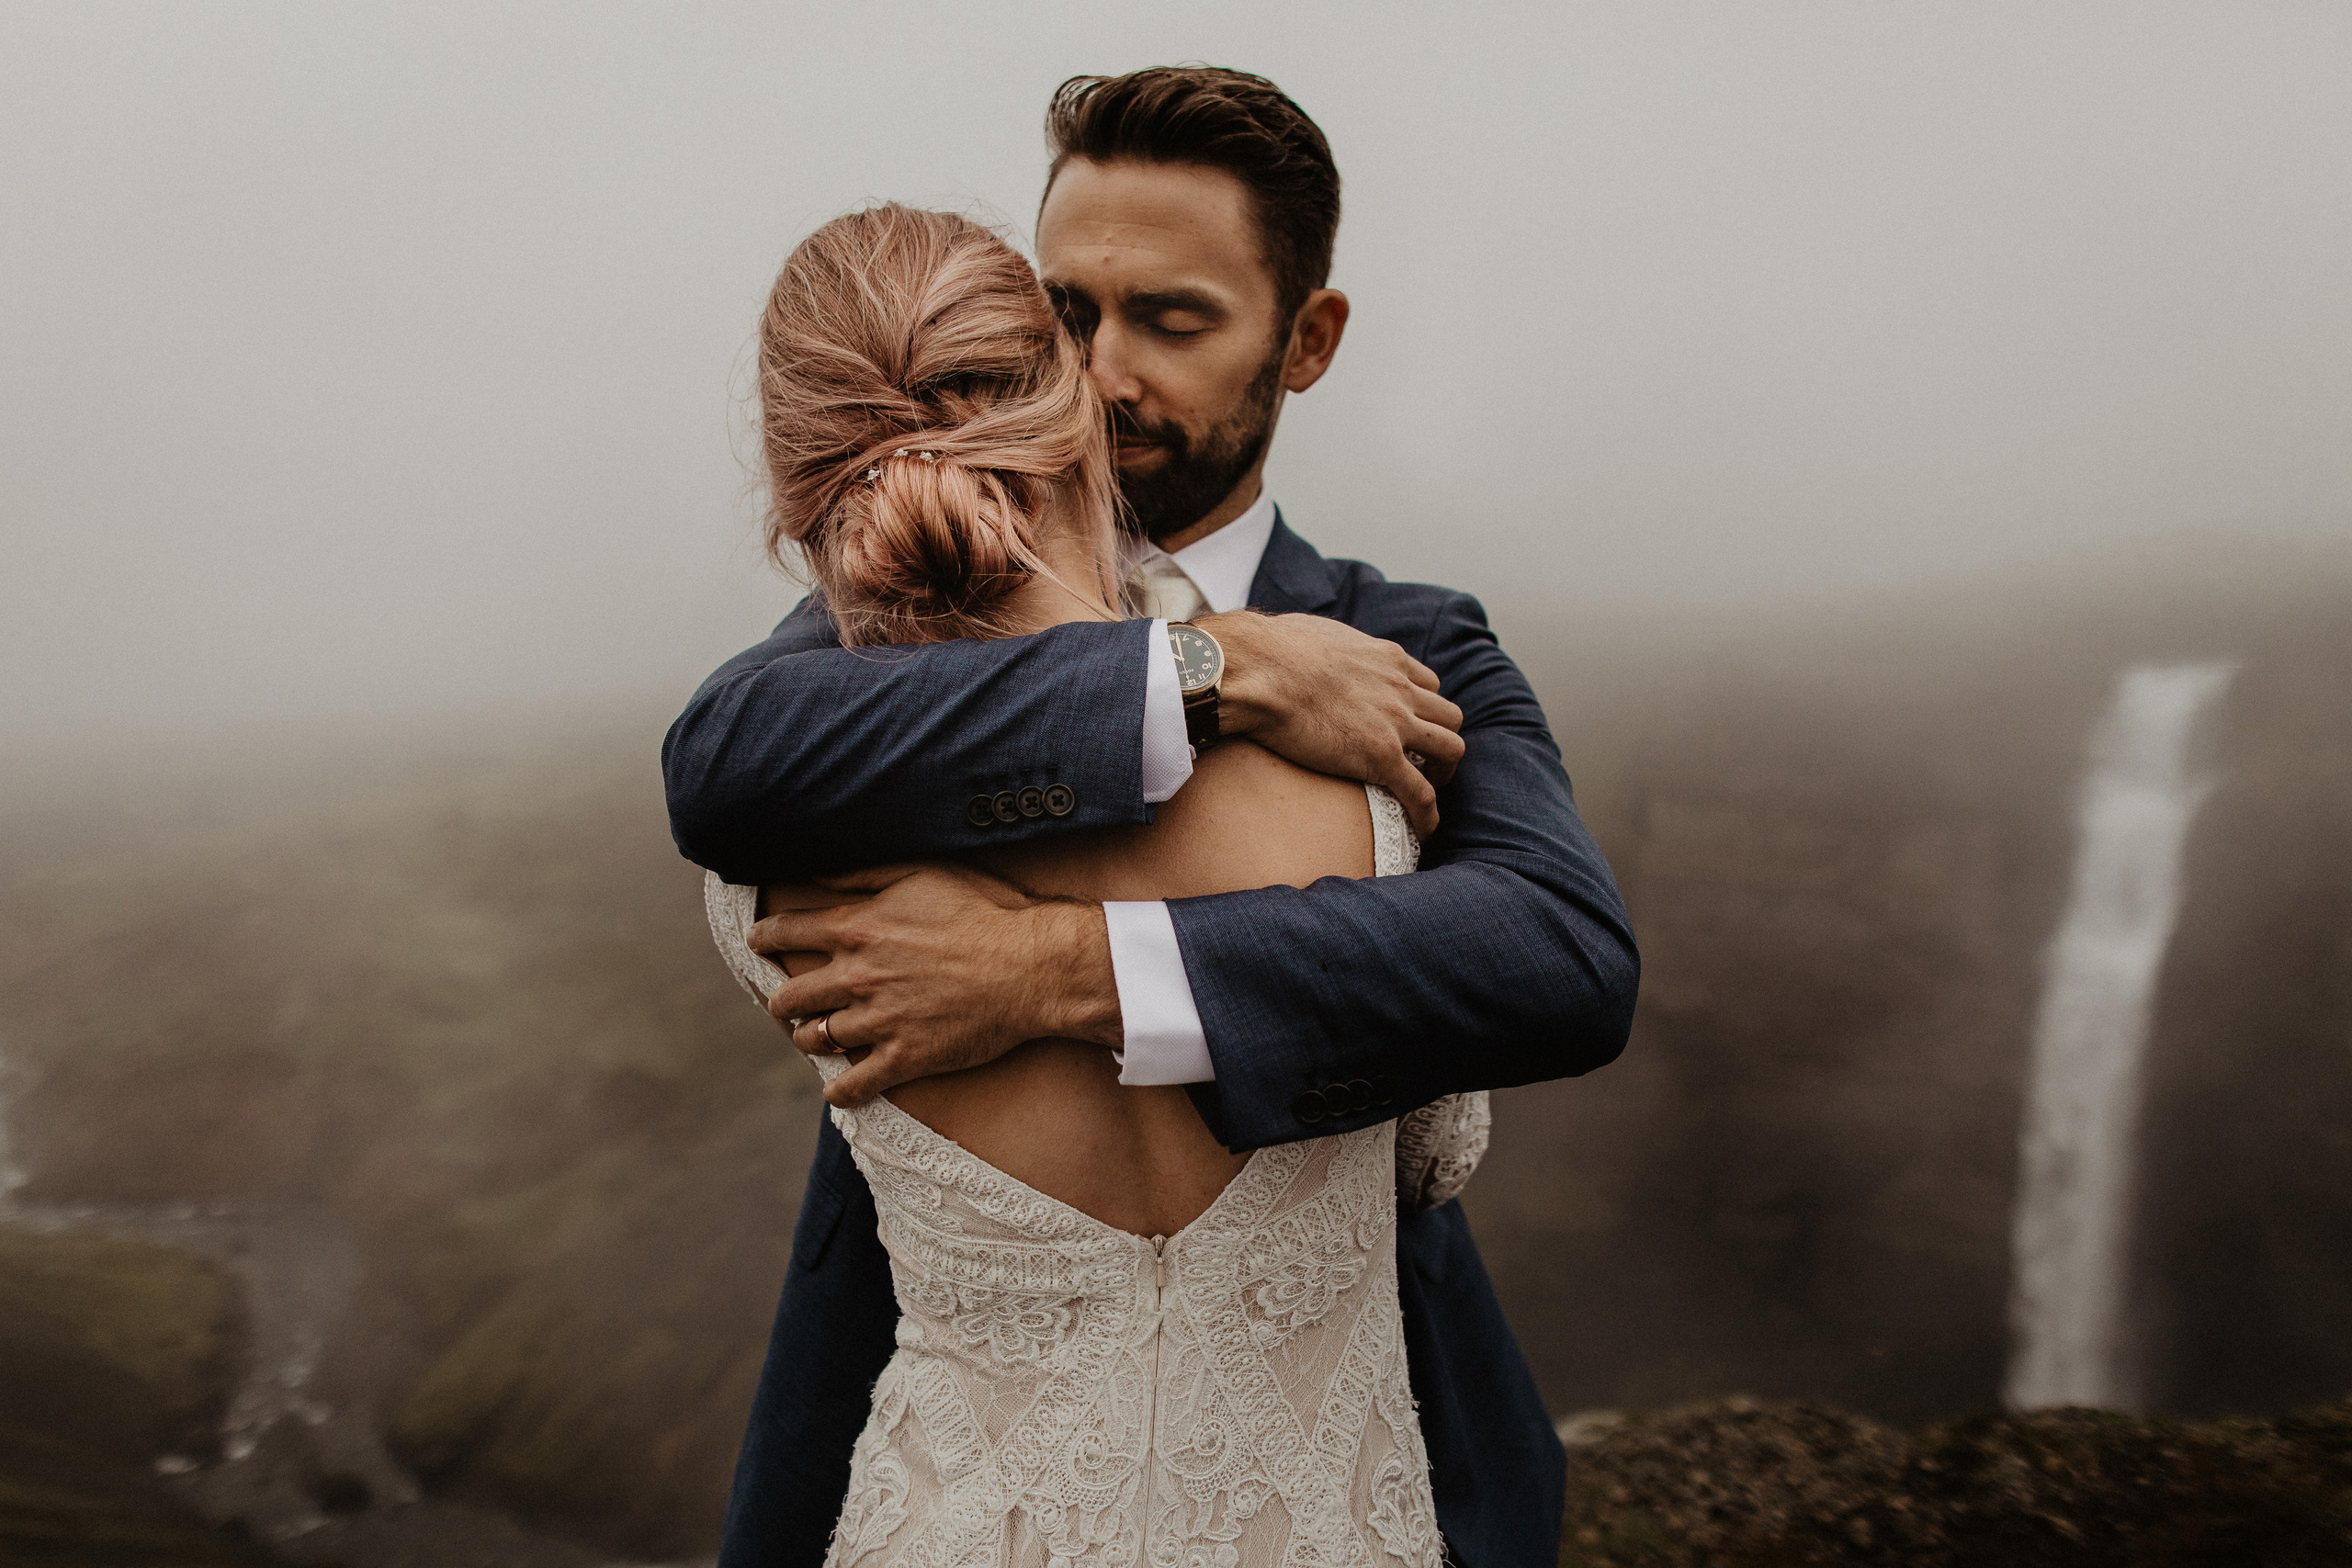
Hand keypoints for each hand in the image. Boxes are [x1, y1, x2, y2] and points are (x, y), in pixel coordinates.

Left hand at [748, 862, 1119, 1107]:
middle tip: (784, 1003)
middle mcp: (858, 976)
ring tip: (812, 1037)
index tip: (759, 943)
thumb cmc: (983, 911)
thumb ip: (864, 873)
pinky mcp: (905, 1057)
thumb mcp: (922, 872)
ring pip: (816, 1039)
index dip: (765, 938)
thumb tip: (817, 872)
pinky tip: (837, 1089)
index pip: (786, 933)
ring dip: (809, 1039)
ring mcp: (879, 1020)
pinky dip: (839, 1090)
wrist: (1031, 966)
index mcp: (856, 928)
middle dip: (782, 1000)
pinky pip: (854, 1084)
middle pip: (791, 996)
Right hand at [1196, 610, 1465, 836]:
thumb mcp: (1312, 634)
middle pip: (1447, 715)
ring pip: (1450, 749)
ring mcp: (1395, 722)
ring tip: (1424, 793)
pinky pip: (1422, 793)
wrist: (1258, 669)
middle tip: (1422, 762)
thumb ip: (1324, 647)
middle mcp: (1400, 687)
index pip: (1426, 683)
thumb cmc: (1266, 651)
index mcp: (1385, 658)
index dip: (1421, 708)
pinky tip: (1422, 830)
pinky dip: (1428, 814)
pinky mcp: (1381, 756)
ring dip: (1442, 772)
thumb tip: (1297, 653)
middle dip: (1440, 739)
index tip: (1408, 726)